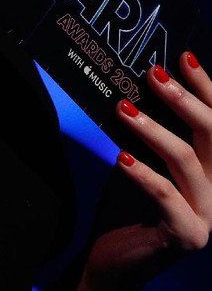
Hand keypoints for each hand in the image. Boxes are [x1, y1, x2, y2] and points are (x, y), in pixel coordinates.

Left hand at [79, 52, 211, 289]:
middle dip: (185, 99)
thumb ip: (151, 128)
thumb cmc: (127, 202)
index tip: (184, 56)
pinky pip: (166, 196)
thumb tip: (141, 80)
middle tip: (154, 74)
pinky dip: (143, 173)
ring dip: (154, 130)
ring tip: (124, 109)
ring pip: (188, 161)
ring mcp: (207, 216)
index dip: (206, 87)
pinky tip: (121, 157)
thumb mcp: (142, 156)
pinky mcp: (187, 236)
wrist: (113, 258)